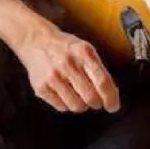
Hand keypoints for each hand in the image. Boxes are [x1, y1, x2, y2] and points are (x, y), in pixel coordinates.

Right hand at [0, 0, 119, 114]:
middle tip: (95, 101)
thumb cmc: (65, 47)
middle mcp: (68, 64)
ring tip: (78, 94)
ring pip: (77, 106)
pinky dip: (66, 104)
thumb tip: (111, 95)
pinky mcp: (41, 87)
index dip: (111, 98)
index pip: (102, 81)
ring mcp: (53, 76)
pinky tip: (64, 92)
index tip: (113, 106)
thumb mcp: (85, 49)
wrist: (36, 41)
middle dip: (96, 103)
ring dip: (81, 105)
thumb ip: (98, 69)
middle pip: (90, 97)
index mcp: (83, 52)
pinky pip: (61, 107)